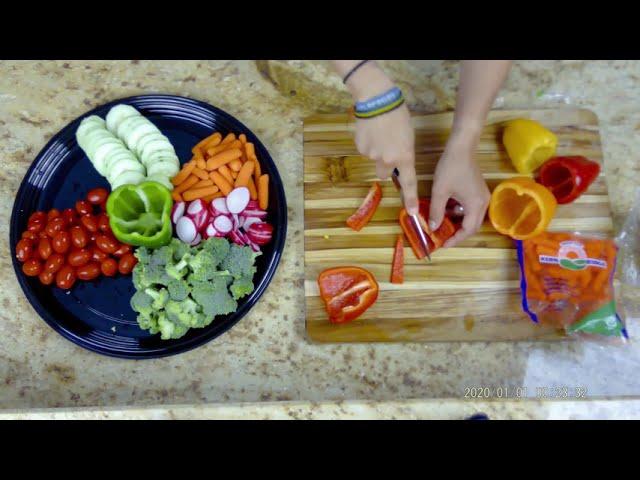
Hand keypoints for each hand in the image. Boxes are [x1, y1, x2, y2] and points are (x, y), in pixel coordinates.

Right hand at [354, 103, 417, 214]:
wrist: (376, 100)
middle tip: (386, 148)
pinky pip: (365, 150)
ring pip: (374, 159)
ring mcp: (371, 155)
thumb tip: (395, 160)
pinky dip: (367, 143)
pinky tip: (370, 130)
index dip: (410, 198)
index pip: (408, 182)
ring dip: (376, 151)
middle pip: (384, 174)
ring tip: (378, 132)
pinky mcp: (360, 148)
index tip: (412, 213)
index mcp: (404, 156)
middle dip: (385, 165)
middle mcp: (387, 160)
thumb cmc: (398, 114)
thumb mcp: (408, 135)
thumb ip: (403, 152)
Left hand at [428, 133, 489, 247]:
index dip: (456, 239)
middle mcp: (483, 203)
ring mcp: (482, 196)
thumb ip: (436, 211)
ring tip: (441, 224)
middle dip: (457, 232)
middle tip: (442, 237)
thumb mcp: (439, 192)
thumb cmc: (451, 168)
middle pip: (471, 225)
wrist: (461, 146)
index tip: (443, 244)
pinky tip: (445, 209)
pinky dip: (458, 211)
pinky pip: (469, 207)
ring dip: (456, 221)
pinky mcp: (478, 190)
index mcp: (476, 205)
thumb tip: (432, 227)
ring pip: (470, 216)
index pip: (468, 230)